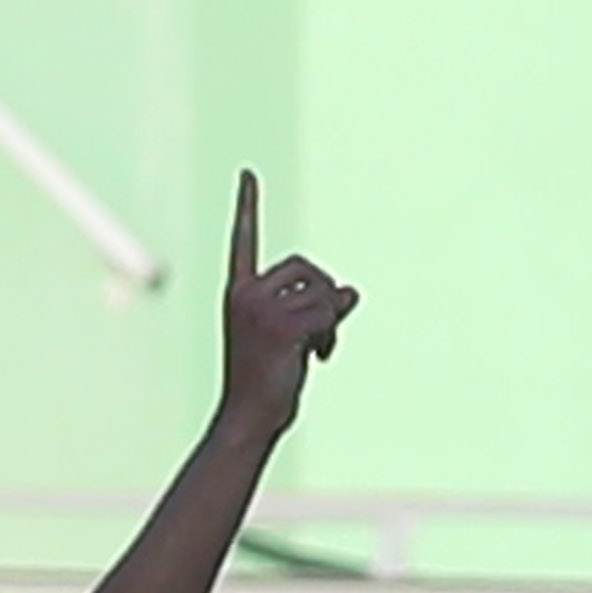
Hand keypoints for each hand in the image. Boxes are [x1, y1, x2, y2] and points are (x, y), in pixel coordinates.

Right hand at [214, 171, 355, 431]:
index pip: (244, 240)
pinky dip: (332, 334)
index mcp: (239, 293)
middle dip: (325, 293)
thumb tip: (353, 292)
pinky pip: (328, 313)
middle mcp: (245, 295)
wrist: (249, 419)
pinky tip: (320, 358)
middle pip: (306, 266)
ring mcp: (261, 310)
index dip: (247, 206)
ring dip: (331, 320)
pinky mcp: (281, 327)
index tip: (248, 173)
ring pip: (323, 291)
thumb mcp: (294, 338)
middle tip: (323, 330)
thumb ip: (318, 310)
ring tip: (319, 348)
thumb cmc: (268, 382)